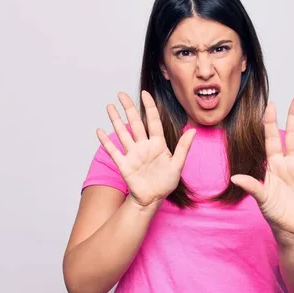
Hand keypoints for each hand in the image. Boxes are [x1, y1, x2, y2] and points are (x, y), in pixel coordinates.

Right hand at [96, 91, 196, 207]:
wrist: (153, 199)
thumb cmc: (166, 182)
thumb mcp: (177, 165)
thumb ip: (184, 148)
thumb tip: (193, 131)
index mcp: (158, 144)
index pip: (152, 121)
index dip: (149, 107)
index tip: (144, 93)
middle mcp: (143, 146)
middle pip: (135, 123)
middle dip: (128, 108)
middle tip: (121, 94)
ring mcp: (132, 154)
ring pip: (123, 133)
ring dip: (115, 120)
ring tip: (110, 107)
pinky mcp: (124, 164)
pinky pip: (114, 150)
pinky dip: (106, 141)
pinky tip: (100, 131)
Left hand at [231, 94, 293, 241]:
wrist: (291, 230)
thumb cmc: (274, 213)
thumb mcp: (261, 199)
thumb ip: (252, 186)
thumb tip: (235, 178)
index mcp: (274, 165)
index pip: (273, 138)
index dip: (272, 122)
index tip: (271, 105)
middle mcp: (290, 163)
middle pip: (293, 135)